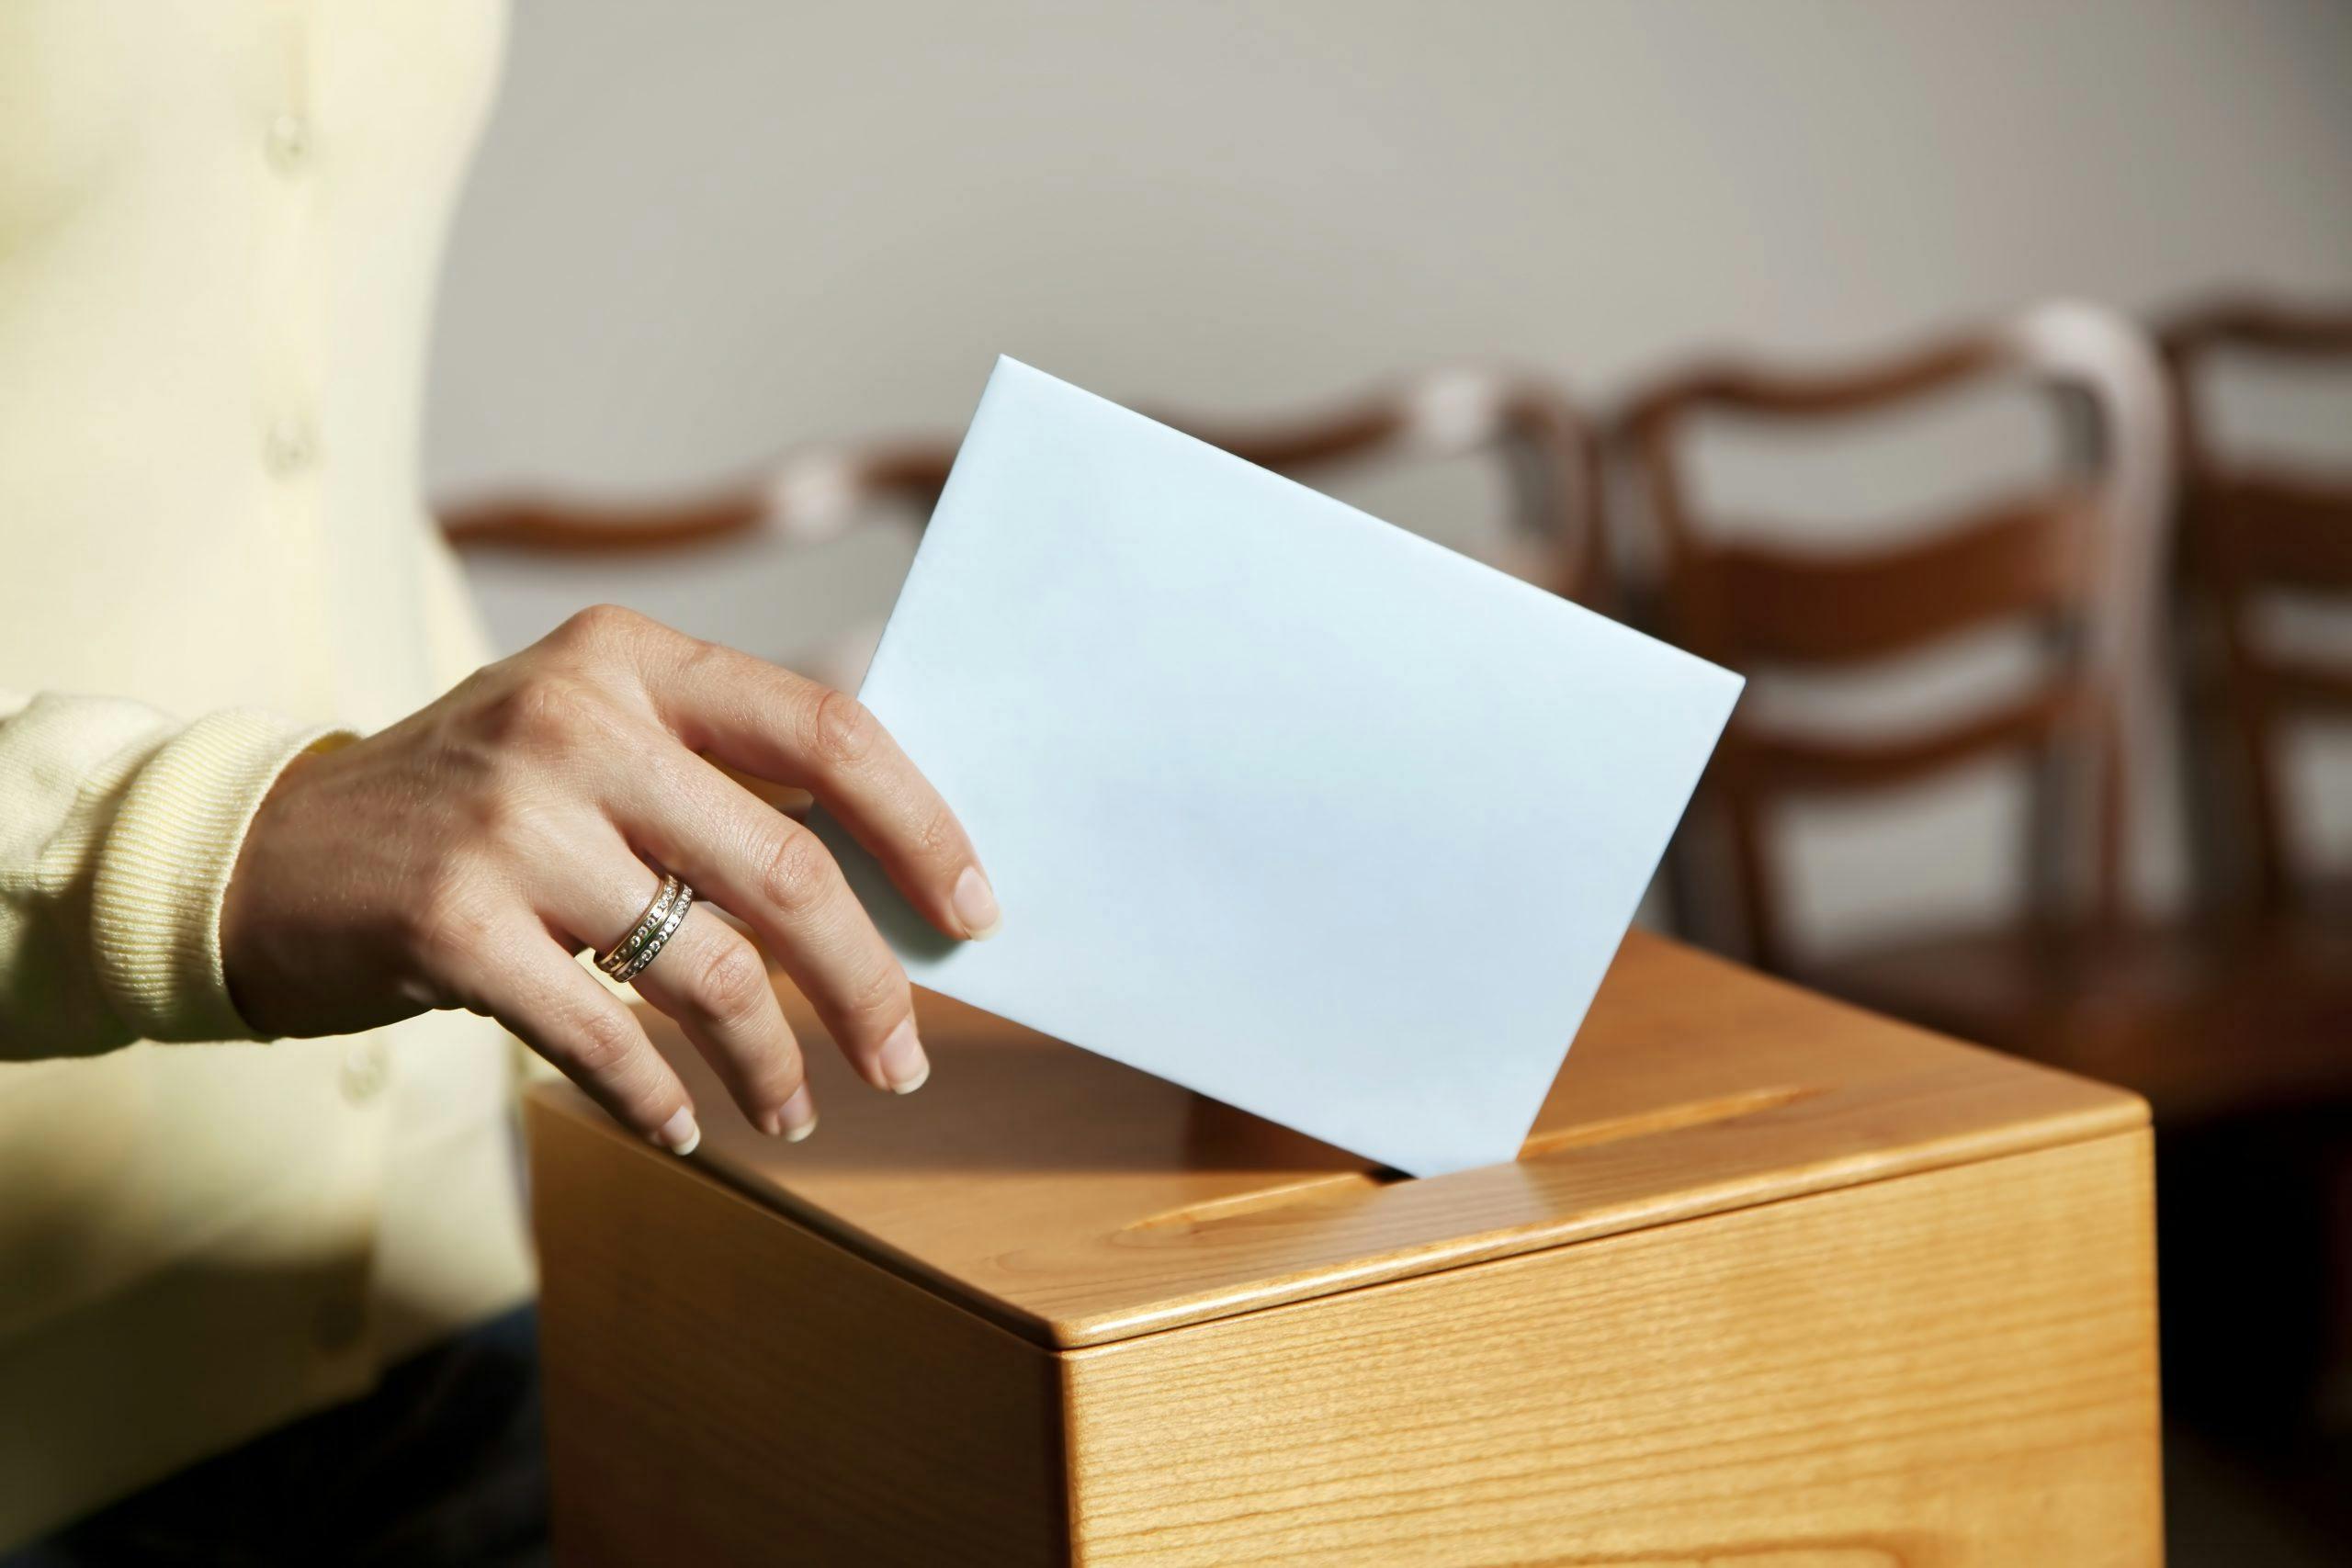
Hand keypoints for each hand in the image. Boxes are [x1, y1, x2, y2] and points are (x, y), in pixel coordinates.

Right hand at [220, 605, 999, 1152]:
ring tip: (795, 1108)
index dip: (922, 831)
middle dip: (869, 983)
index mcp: (632, 659)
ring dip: (773, 1061)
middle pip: (790, 870)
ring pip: (711, 969)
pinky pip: (607, 1038)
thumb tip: (896, 882)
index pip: (829, 733)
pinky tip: (683, 1126)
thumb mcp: (590, 740)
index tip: (972, 917)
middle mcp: (574, 721)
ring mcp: (509, 822)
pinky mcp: (451, 925)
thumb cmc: (472, 807)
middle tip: (904, 1058)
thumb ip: (718, 780)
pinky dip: (659, 1099)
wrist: (266, 853)